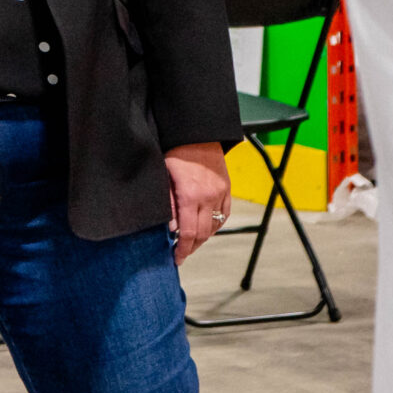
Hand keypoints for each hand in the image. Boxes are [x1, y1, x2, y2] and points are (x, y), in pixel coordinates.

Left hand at [164, 141, 233, 264]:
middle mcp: (208, 197)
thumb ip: (168, 204)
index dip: (182, 250)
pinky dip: (214, 225)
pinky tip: (205, 229)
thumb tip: (171, 229)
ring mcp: (220, 194)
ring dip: (202, 238)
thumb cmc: (176, 153)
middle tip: (180, 254)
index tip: (176, 259)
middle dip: (191, 248)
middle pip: (202, 234)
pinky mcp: (227, 190)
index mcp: (190, 195)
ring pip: (214, 226)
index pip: (188, 233)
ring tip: (190, 243)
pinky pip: (224, 215)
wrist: (198, 134)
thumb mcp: (164, 177)